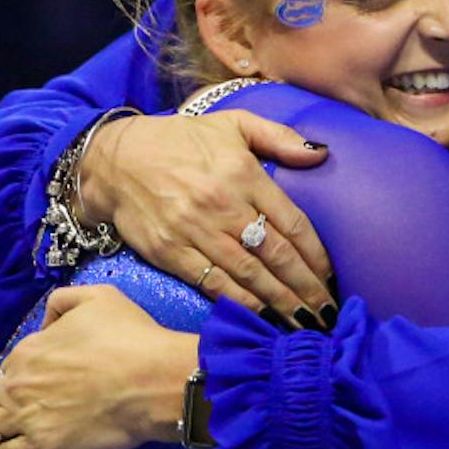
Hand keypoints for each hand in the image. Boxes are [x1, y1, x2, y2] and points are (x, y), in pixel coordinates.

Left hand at [0, 285, 197, 448]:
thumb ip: (62, 301)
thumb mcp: (99, 297)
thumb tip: (46, 324)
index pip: (6, 366)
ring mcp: (26, 418)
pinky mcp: (39, 448)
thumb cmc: (131, 337)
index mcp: (29, 349)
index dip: (16, 374)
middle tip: (5, 412)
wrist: (153, 381)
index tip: (29, 382)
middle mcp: (18, 384)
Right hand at [80, 110, 335, 326]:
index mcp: (244, 174)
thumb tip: (322, 153)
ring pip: (249, 275)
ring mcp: (195, 231)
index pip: (293, 223)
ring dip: (280, 303)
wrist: (115, 159)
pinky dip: (239, 305)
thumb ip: (280, 137)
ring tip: (304, 324)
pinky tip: (260, 320)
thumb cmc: (181, 139)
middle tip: (328, 313)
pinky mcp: (169, 252)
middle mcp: (223, 205)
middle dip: (306, 288)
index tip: (333, 278)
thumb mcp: (233, 124)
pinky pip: (212, 284)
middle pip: (276, 255)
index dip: (317, 255)